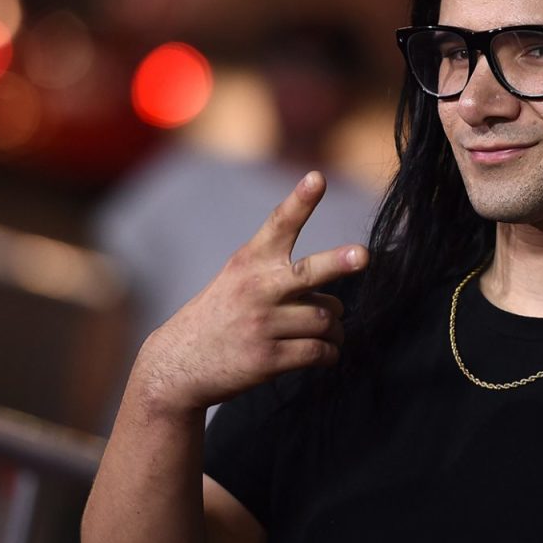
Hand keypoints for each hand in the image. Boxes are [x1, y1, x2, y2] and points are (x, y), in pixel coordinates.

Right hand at [131, 171, 368, 413]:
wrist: (178, 364)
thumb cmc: (220, 315)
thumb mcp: (237, 278)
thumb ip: (279, 272)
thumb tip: (336, 291)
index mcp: (250, 262)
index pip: (279, 224)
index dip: (301, 201)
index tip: (318, 178)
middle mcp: (257, 289)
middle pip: (309, 273)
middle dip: (338, 263)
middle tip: (363, 254)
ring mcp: (262, 324)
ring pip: (325, 319)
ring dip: (336, 328)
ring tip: (330, 331)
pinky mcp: (268, 359)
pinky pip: (318, 351)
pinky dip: (329, 353)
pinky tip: (326, 353)